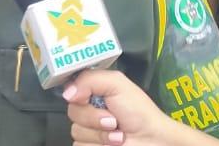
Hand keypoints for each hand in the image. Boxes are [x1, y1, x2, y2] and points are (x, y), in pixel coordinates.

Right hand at [62, 70, 218, 145]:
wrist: (151, 140)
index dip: (75, 94)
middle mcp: (89, 110)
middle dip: (93, 118)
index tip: (84, 97)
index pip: (70, 89)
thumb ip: (90, 79)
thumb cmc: (140, 112)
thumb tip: (68, 92)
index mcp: (93, 91)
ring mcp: (89, 130)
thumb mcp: (117, 84)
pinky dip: (98, 145)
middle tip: (113, 120)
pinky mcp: (89, 145)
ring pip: (76, 132)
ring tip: (118, 134)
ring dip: (99, 135)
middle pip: (72, 112)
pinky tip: (113, 144)